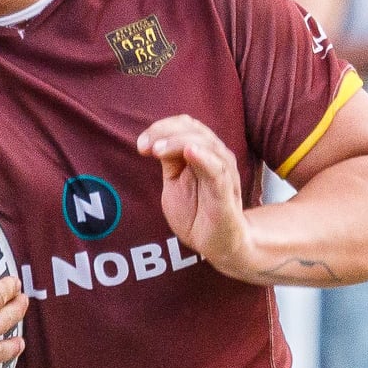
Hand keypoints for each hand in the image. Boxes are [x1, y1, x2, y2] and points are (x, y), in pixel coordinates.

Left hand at [137, 115, 250, 276]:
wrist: (216, 243)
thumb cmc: (197, 211)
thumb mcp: (175, 182)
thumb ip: (170, 161)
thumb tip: (154, 142)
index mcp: (203, 152)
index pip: (186, 124)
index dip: (162, 127)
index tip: (141, 144)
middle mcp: (216, 157)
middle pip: (194, 129)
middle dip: (164, 133)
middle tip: (144, 147)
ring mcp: (223, 172)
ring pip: (205, 144)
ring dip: (178, 142)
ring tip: (158, 149)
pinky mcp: (226, 191)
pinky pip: (218, 169)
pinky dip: (204, 157)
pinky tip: (190, 151)